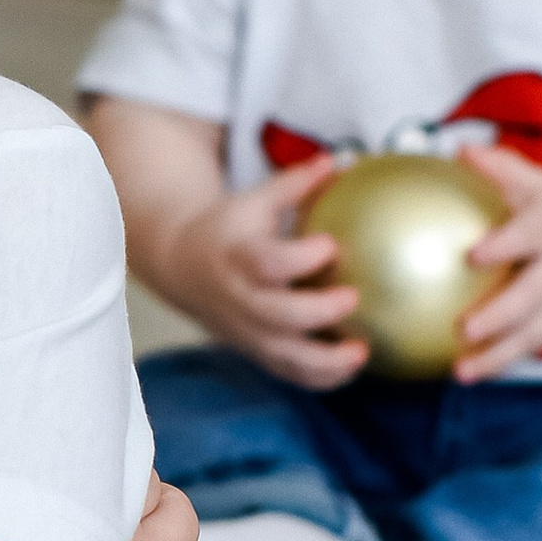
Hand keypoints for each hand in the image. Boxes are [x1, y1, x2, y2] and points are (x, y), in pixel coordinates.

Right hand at [161, 155, 367, 388]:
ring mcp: (247, 331)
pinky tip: (354, 366)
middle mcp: (240, 300)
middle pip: (276, 315)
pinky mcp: (256, 351)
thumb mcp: (251, 202)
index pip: (266, 262)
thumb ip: (293, 185)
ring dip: (325, 360)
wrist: (179, 266)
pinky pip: (289, 373)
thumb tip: (338, 162)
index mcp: (237, 258)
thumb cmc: (226, 229)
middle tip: (353, 297)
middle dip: (317, 311)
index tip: (331, 244)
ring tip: (362, 352)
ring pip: (284, 356)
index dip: (300, 257)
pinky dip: (321, 377)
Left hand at [453, 147, 541, 379]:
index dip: (505, 244)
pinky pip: (530, 347)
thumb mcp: (539, 182)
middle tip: (464, 328)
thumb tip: (459, 150)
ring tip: (461, 371)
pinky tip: (465, 375)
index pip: (530, 235)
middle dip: (501, 314)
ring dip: (498, 354)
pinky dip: (500, 363)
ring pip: (534, 332)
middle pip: (533, 295)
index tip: (473, 254)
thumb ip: (500, 167)